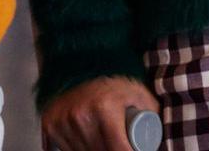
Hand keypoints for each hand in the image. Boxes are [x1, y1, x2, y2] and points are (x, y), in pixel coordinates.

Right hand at [41, 75, 158, 150]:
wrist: (84, 66)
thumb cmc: (115, 84)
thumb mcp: (139, 93)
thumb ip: (152, 112)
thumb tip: (159, 135)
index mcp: (104, 108)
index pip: (117, 149)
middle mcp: (80, 115)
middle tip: (119, 145)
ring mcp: (62, 121)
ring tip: (103, 143)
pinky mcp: (48, 125)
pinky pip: (61, 150)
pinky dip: (74, 150)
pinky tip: (85, 144)